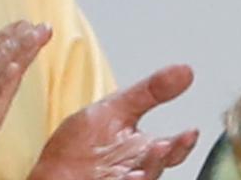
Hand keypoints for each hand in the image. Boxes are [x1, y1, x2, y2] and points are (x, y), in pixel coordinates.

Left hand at [29, 64, 198, 179]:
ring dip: (143, 171)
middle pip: (156, 168)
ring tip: (140, 163)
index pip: (171, 149)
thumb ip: (150, 91)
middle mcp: (135, 170)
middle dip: (160, 159)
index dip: (182, 142)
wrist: (50, 172)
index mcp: (142, 150)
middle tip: (163, 147)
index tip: (190, 132)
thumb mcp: (115, 108)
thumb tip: (185, 71)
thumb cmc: (81, 146)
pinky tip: (122, 175)